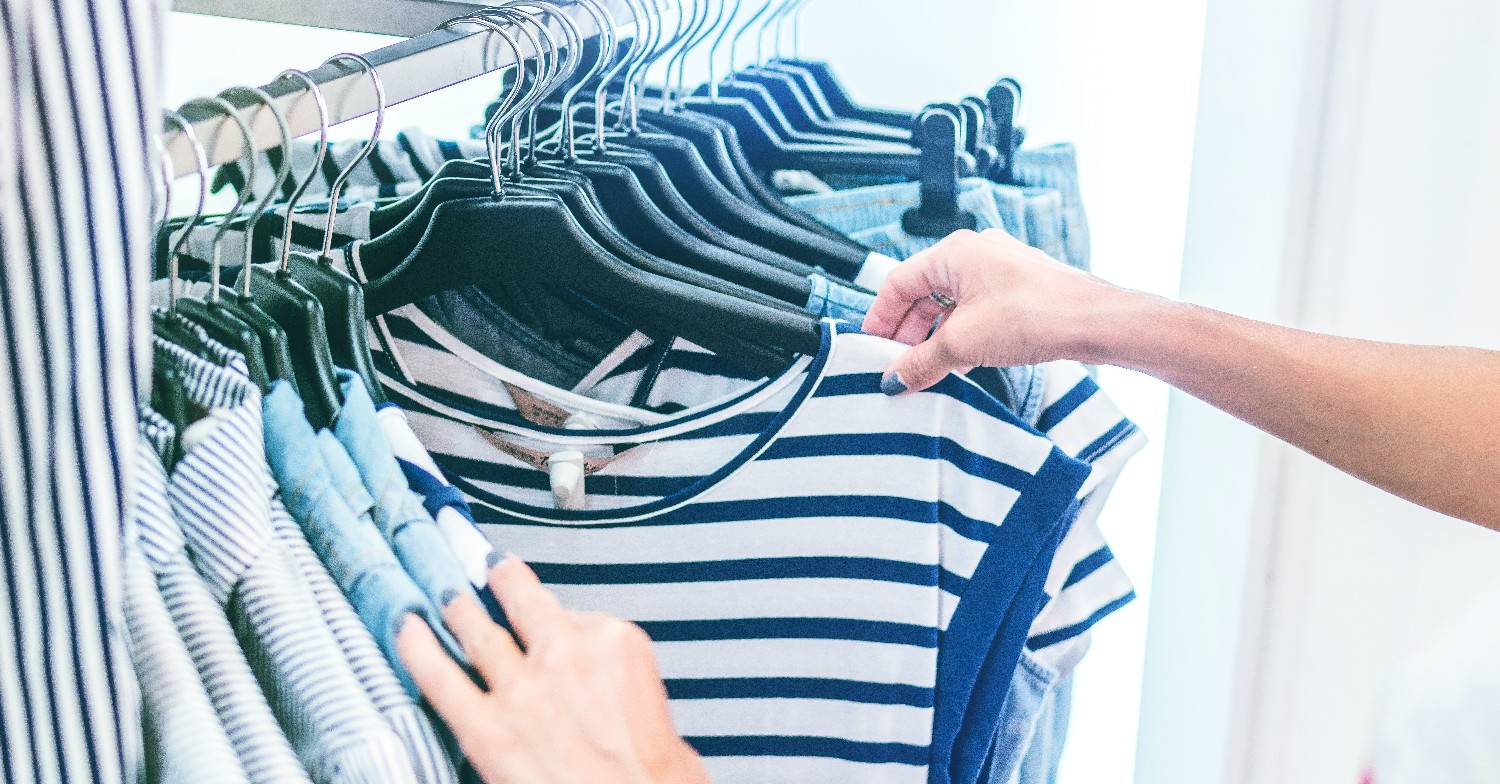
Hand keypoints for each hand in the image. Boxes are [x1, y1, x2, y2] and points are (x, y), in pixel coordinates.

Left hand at [398, 556, 710, 783]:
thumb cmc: (657, 777)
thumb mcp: (658, 707)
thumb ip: (617, 682)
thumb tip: (598, 690)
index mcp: (616, 644)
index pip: (577, 614)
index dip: (560, 620)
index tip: (550, 617)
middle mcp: (565, 655)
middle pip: (523, 603)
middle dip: (501, 578)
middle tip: (486, 564)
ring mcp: (522, 689)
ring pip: (477, 631)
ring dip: (457, 606)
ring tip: (444, 590)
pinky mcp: (487, 729)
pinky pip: (440, 678)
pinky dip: (417, 649)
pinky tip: (405, 629)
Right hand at [862, 228, 1139, 392]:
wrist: (1094, 322)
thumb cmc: (1037, 314)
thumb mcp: (963, 344)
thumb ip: (920, 362)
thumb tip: (894, 378)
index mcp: (954, 253)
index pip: (898, 283)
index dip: (880, 317)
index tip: (871, 346)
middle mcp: (976, 255)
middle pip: (923, 293)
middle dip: (907, 331)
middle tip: (896, 364)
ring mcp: (1000, 271)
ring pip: (950, 305)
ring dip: (934, 337)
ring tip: (925, 369)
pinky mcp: (1019, 291)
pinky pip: (975, 311)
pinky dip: (960, 335)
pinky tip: (958, 362)